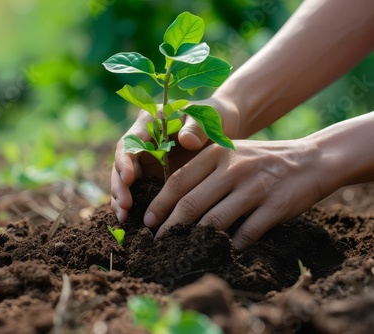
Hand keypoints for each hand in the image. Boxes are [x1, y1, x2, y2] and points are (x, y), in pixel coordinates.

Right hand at [110, 97, 239, 221]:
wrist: (223, 127)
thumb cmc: (213, 117)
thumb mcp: (206, 118)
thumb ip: (196, 127)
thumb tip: (187, 141)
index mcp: (149, 123)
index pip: (130, 142)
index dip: (125, 161)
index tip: (129, 178)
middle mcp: (142, 143)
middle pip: (122, 165)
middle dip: (120, 186)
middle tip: (125, 207)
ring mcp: (146, 161)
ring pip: (126, 182)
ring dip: (122, 200)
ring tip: (124, 220)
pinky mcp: (154, 177)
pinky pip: (140, 192)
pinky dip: (134, 207)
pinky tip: (132, 223)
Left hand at [143, 139, 325, 249]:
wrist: (311, 160)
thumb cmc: (261, 160)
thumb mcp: (231, 152)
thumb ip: (204, 170)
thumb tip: (172, 203)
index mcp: (218, 153)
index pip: (179, 181)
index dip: (159, 204)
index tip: (148, 222)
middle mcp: (234, 169)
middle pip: (191, 204)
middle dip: (169, 227)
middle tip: (157, 243)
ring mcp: (255, 188)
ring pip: (214, 221)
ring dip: (195, 240)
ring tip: (183, 250)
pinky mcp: (275, 206)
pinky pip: (246, 233)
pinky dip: (231, 245)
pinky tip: (222, 251)